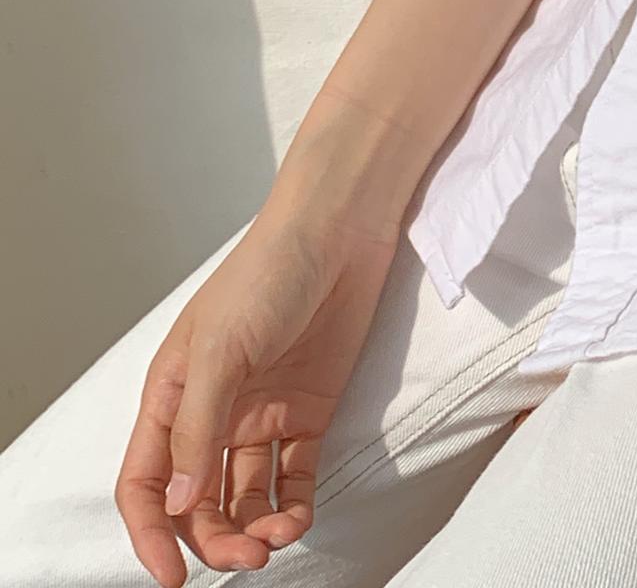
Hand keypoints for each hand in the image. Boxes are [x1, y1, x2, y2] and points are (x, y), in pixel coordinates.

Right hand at [117, 197, 397, 584]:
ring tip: (280, 538)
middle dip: (214, 538)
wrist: (340, 230)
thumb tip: (180, 502)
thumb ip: (199, 426)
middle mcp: (213, 412)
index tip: (172, 578)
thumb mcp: (221, 348)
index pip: (148, 484)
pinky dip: (294, 503)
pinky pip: (294, 473)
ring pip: (246, 494)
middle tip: (245, 559)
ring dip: (256, 527)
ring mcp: (262, 412)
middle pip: (199, 500)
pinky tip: (299, 518)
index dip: (152, 533)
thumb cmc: (268, 272)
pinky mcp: (309, 408)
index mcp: (173, 396)